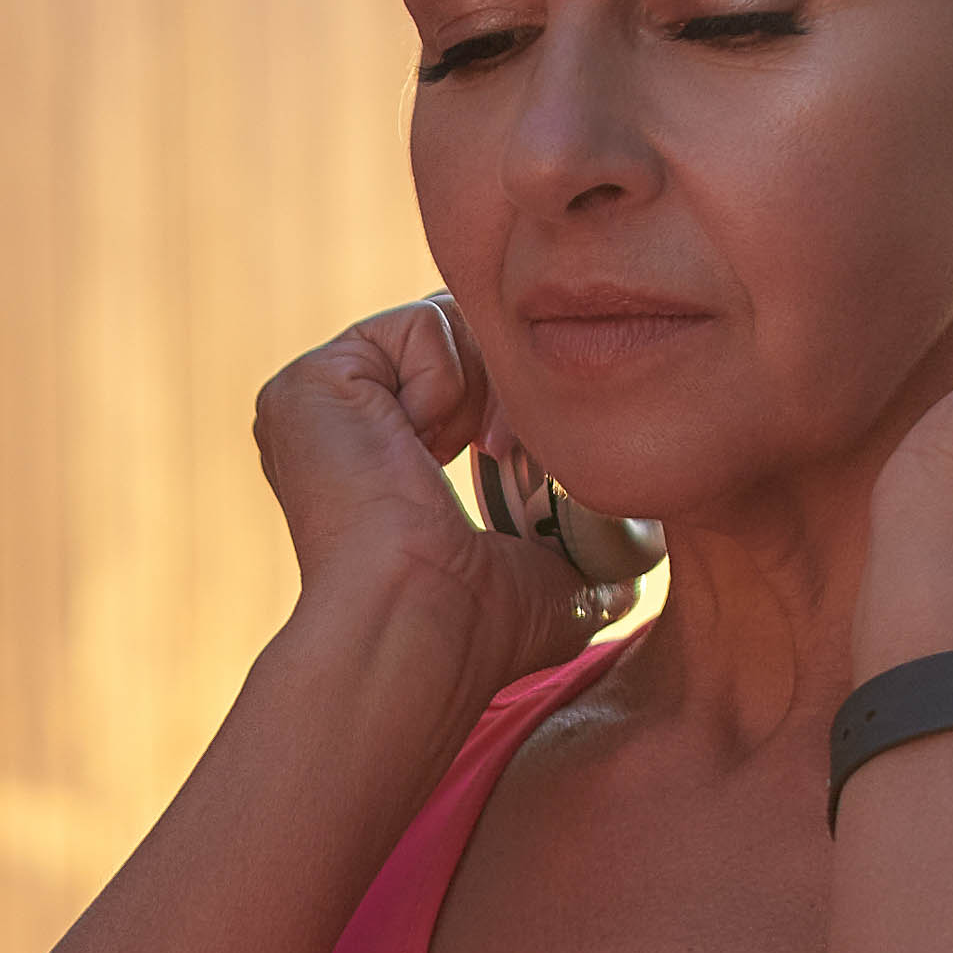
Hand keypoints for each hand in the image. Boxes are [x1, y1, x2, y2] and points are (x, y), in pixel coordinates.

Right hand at [256, 292, 602, 673]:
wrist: (418, 624)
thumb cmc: (479, 630)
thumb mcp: (553, 580)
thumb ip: (586, 541)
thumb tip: (644, 546)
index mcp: (378, 465)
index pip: (467, 381)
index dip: (515, 402)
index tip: (520, 459)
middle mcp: (340, 429)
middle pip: (459, 339)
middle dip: (507, 381)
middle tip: (509, 446)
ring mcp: (316, 403)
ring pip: (443, 322)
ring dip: (483, 382)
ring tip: (478, 446)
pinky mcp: (308, 381)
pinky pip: (415, 324)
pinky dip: (444, 377)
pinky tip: (420, 442)